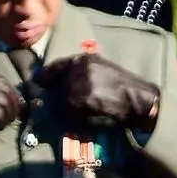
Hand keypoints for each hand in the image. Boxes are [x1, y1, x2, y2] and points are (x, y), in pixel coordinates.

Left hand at [39, 51, 162, 130]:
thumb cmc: (123, 86)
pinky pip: (69, 112)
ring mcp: (79, 84)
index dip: (44, 77)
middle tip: (64, 106)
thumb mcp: (101, 69)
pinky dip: (74, 118)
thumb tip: (56, 83)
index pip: (54, 67)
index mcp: (83, 59)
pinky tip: (85, 118)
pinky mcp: (82, 100)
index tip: (38, 83)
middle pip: (55, 87)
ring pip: (61, 101)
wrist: (138, 99)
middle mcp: (78, 69)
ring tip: (81, 113)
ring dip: (66, 110)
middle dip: (57, 97)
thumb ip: (79, 73)